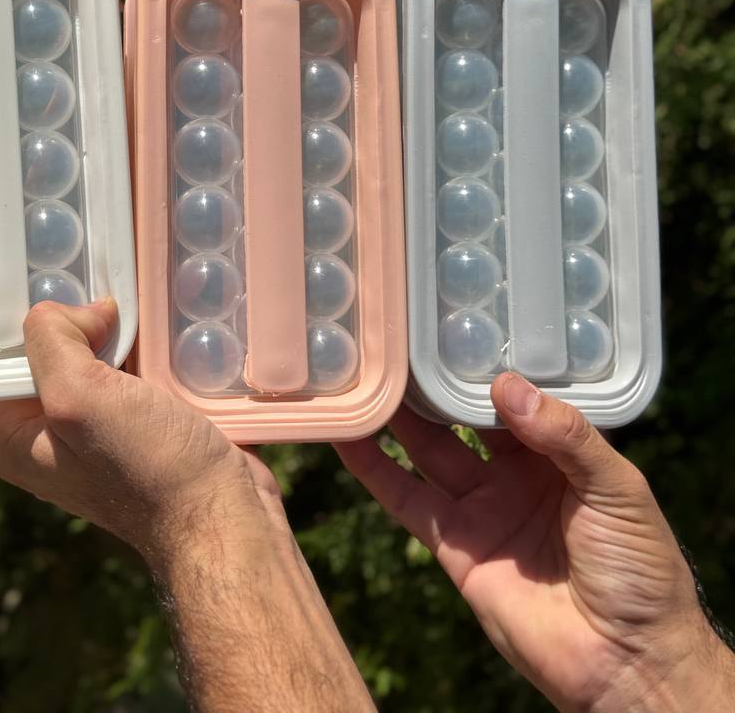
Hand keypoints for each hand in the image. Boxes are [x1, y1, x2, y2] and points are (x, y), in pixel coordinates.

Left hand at [0, 299, 375, 712]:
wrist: (221, 515)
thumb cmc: (146, 467)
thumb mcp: (82, 399)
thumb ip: (53, 343)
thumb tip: (78, 311)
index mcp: (10, 438)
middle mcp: (42, 434)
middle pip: (23, 360)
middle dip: (40, 316)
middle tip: (59, 266)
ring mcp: (92, 428)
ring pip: (76, 357)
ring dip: (89, 322)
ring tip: (102, 275)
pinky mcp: (135, 421)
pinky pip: (117, 368)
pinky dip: (126, 339)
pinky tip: (142, 310)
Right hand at [337, 373, 734, 712]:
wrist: (624, 661)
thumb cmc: (640, 570)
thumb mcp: (618, 489)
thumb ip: (566, 435)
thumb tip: (506, 386)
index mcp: (560, 451)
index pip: (516, 395)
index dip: (486, 364)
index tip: (456, 326)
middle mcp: (516, 472)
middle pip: (463, 417)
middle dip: (433, 382)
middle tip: (398, 339)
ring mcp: (482, 507)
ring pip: (428, 449)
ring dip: (397, 415)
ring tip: (364, 371)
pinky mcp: (454, 546)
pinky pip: (407, 500)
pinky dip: (373, 470)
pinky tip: (347, 435)